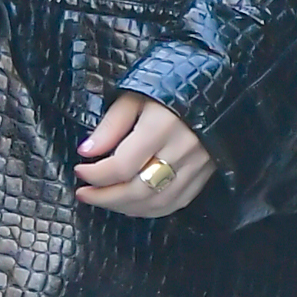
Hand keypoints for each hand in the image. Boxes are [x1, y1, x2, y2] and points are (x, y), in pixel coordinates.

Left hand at [75, 93, 216, 217]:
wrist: (215, 87)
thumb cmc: (171, 87)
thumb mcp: (135, 97)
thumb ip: (111, 125)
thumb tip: (86, 152)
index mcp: (162, 127)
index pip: (122, 166)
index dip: (95, 174)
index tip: (80, 170)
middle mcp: (182, 151)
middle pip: (139, 190)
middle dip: (105, 198)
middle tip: (85, 194)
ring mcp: (197, 166)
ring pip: (158, 202)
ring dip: (125, 207)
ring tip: (104, 200)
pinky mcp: (206, 174)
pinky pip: (177, 202)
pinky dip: (152, 210)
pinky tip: (133, 205)